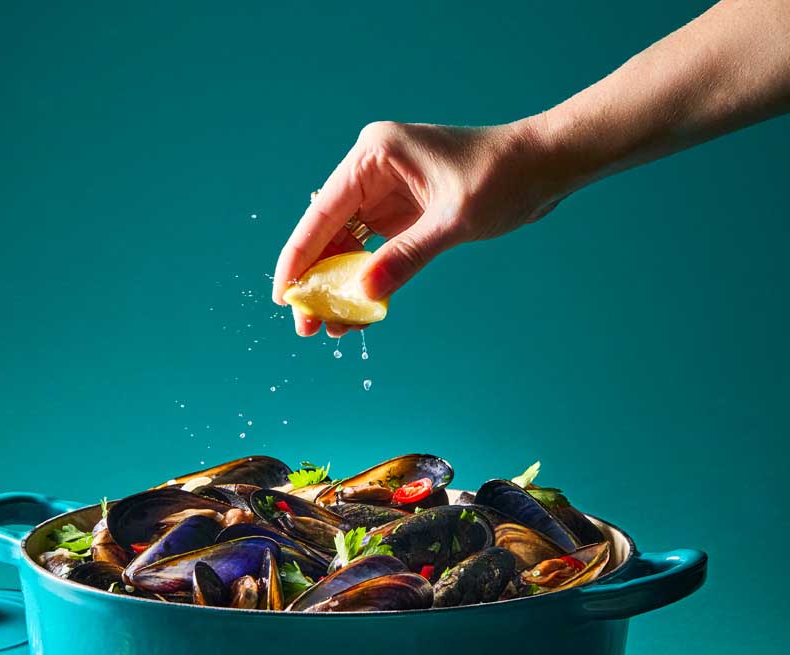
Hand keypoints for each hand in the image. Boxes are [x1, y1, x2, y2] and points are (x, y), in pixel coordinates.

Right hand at [272, 119, 554, 336]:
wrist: (543, 167)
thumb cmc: (502, 178)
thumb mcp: (454, 221)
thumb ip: (407, 256)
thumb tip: (364, 295)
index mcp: (376, 155)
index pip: (323, 213)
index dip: (298, 257)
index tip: (283, 295)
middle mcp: (373, 170)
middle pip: (328, 232)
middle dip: (315, 280)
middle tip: (305, 325)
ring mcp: (385, 192)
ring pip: (345, 246)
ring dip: (336, 286)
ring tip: (328, 327)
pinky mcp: (400, 212)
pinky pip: (370, 251)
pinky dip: (363, 281)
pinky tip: (355, 311)